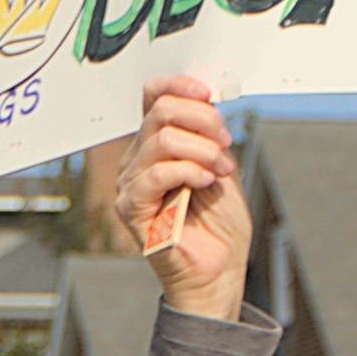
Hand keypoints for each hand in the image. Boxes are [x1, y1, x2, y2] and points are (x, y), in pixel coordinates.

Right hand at [117, 72, 248, 319]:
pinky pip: (157, 174)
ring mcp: (131, 184)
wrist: (219, 270)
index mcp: (157, 146)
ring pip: (163, 140)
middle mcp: (138, 160)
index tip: (208, 93)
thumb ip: (208, 134)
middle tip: (226, 142)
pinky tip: (207, 182)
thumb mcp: (221, 165)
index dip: (179, 86)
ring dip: (203, 150)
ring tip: (220, 171)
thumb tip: (204, 100)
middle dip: (203, 121)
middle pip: (160, 112)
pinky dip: (190, 171)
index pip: (153, 97)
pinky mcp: (130, 208)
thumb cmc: (220, 226)